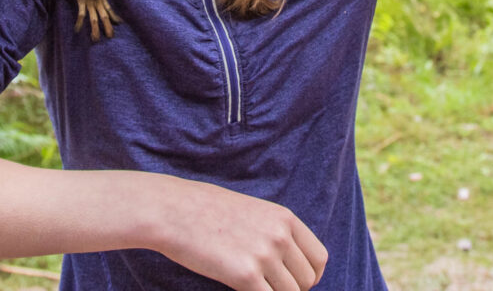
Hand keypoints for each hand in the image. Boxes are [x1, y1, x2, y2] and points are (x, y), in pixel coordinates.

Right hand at [150, 176, 326, 289]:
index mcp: (283, 218)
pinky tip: (241, 290)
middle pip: (307, 281)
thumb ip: (273, 232)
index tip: (296, 283)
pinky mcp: (245, 275)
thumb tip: (288, 263)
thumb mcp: (251, 212)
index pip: (319, 258)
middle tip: (268, 287)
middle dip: (292, 290)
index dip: (310, 277)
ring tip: (254, 287)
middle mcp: (279, 235)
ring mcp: (264, 255)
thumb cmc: (206, 211)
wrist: (174, 210)